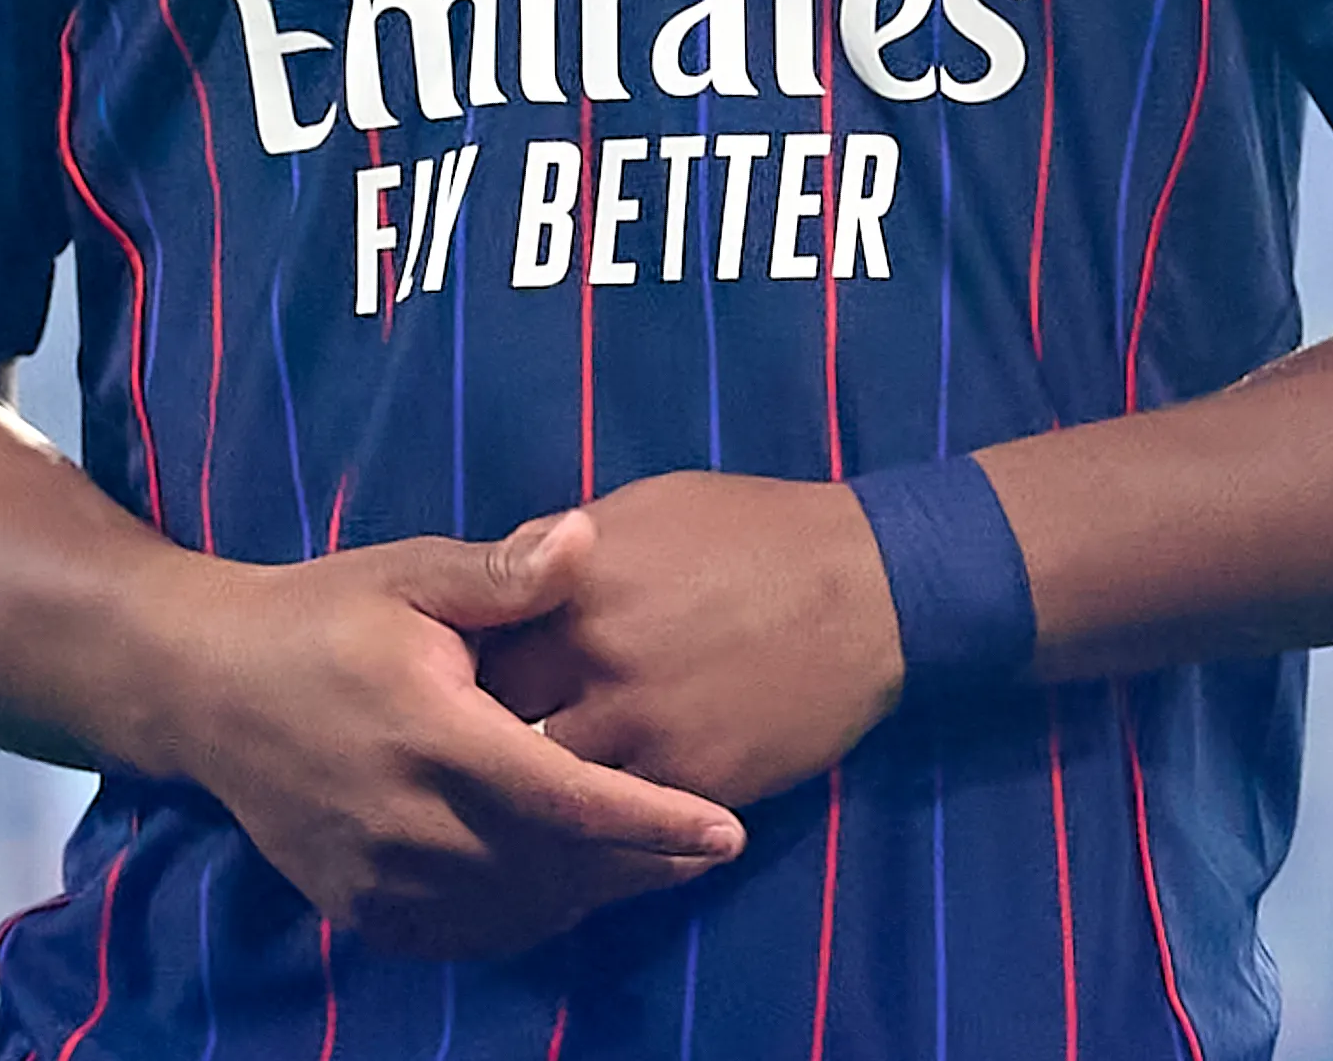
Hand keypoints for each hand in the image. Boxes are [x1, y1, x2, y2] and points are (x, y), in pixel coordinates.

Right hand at [143, 509, 748, 957]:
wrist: (207, 688)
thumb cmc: (323, 615)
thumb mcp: (409, 574)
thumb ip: (501, 573)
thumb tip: (587, 538)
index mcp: (430, 733)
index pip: (567, 796)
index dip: (655, 821)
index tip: (728, 829)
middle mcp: (407, 822)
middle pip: (557, 868)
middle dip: (646, 863)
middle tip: (712, 843)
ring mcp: (379, 878)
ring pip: (520, 911)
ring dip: (596, 892)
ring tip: (659, 861)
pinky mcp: (360, 909)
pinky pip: (468, 932)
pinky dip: (530, 915)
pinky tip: (569, 882)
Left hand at [471, 470, 903, 807]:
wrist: (868, 590)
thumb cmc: (754, 534)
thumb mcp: (643, 510)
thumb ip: (564, 555)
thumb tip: (503, 580)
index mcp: (575, 584)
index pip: (475, 645)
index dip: (465, 666)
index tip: (464, 677)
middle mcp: (596, 659)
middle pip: (497, 722)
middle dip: (488, 733)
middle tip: (485, 742)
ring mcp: (644, 729)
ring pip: (548, 787)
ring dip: (539, 789)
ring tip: (531, 788)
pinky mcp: (692, 784)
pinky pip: (618, 822)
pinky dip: (602, 821)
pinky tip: (596, 813)